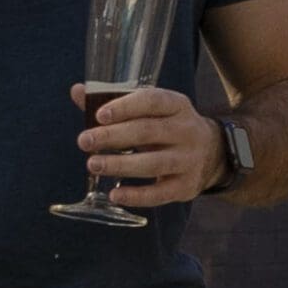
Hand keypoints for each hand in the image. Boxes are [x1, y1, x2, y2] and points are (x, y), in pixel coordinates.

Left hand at [72, 84, 221, 210]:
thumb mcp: (151, 111)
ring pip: (153, 163)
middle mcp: (187, 130)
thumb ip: (114, 103)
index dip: (126, 107)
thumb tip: (76, 91)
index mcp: (177, 105)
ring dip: (120, 165)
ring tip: (92, 164)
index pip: (152, 101)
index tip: (99, 115)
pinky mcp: (186, 186)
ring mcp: (189, 160)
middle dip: (113, 137)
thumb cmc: (168, 127)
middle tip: (84, 141)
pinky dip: (136, 196)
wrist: (211, 153)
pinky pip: (160, 194)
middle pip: (148, 132)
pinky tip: (114, 195)